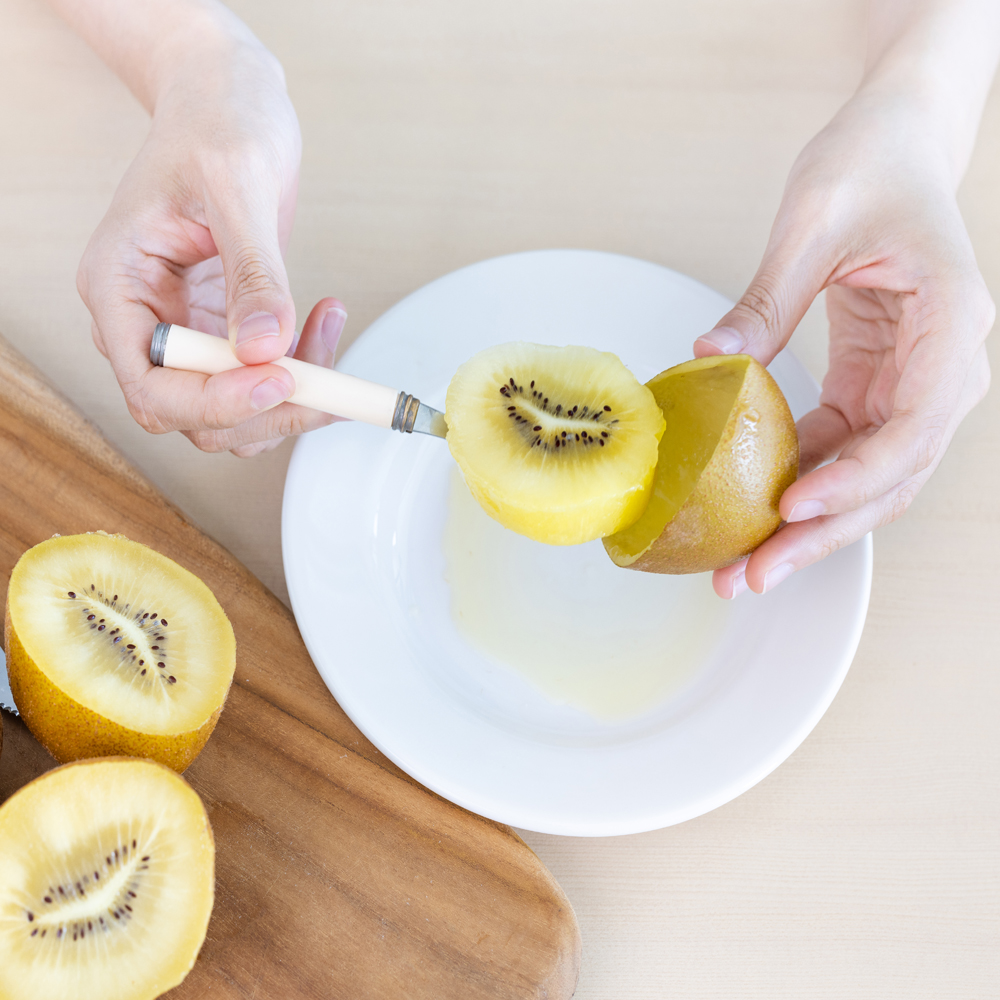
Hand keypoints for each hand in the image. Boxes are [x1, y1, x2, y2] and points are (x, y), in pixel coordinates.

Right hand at [76, 28, 344, 456]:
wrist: (228, 98)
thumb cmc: (217, 120)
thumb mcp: (237, 186)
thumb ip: (253, 272)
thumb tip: (264, 348)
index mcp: (118, 286)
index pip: (152, 384)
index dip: (216, 400)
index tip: (280, 380)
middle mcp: (146, 319)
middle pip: (194, 413)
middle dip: (265, 407)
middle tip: (326, 377)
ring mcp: (187, 327)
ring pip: (233, 409)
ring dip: (291, 393)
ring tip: (328, 327)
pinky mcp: (226, 326)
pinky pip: (263, 377)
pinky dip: (303, 368)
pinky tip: (327, 320)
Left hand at [694, 91, 993, 596]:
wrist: (895, 144)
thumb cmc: (871, 164)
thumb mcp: (813, 221)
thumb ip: (769, 298)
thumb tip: (706, 358)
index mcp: (953, 324)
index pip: (914, 425)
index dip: (855, 478)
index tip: (791, 507)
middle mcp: (945, 369)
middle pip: (890, 476)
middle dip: (821, 532)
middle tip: (751, 575)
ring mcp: (912, 385)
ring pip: (866, 479)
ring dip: (807, 527)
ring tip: (742, 567)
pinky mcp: (874, 387)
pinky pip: (838, 451)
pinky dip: (796, 484)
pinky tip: (748, 511)